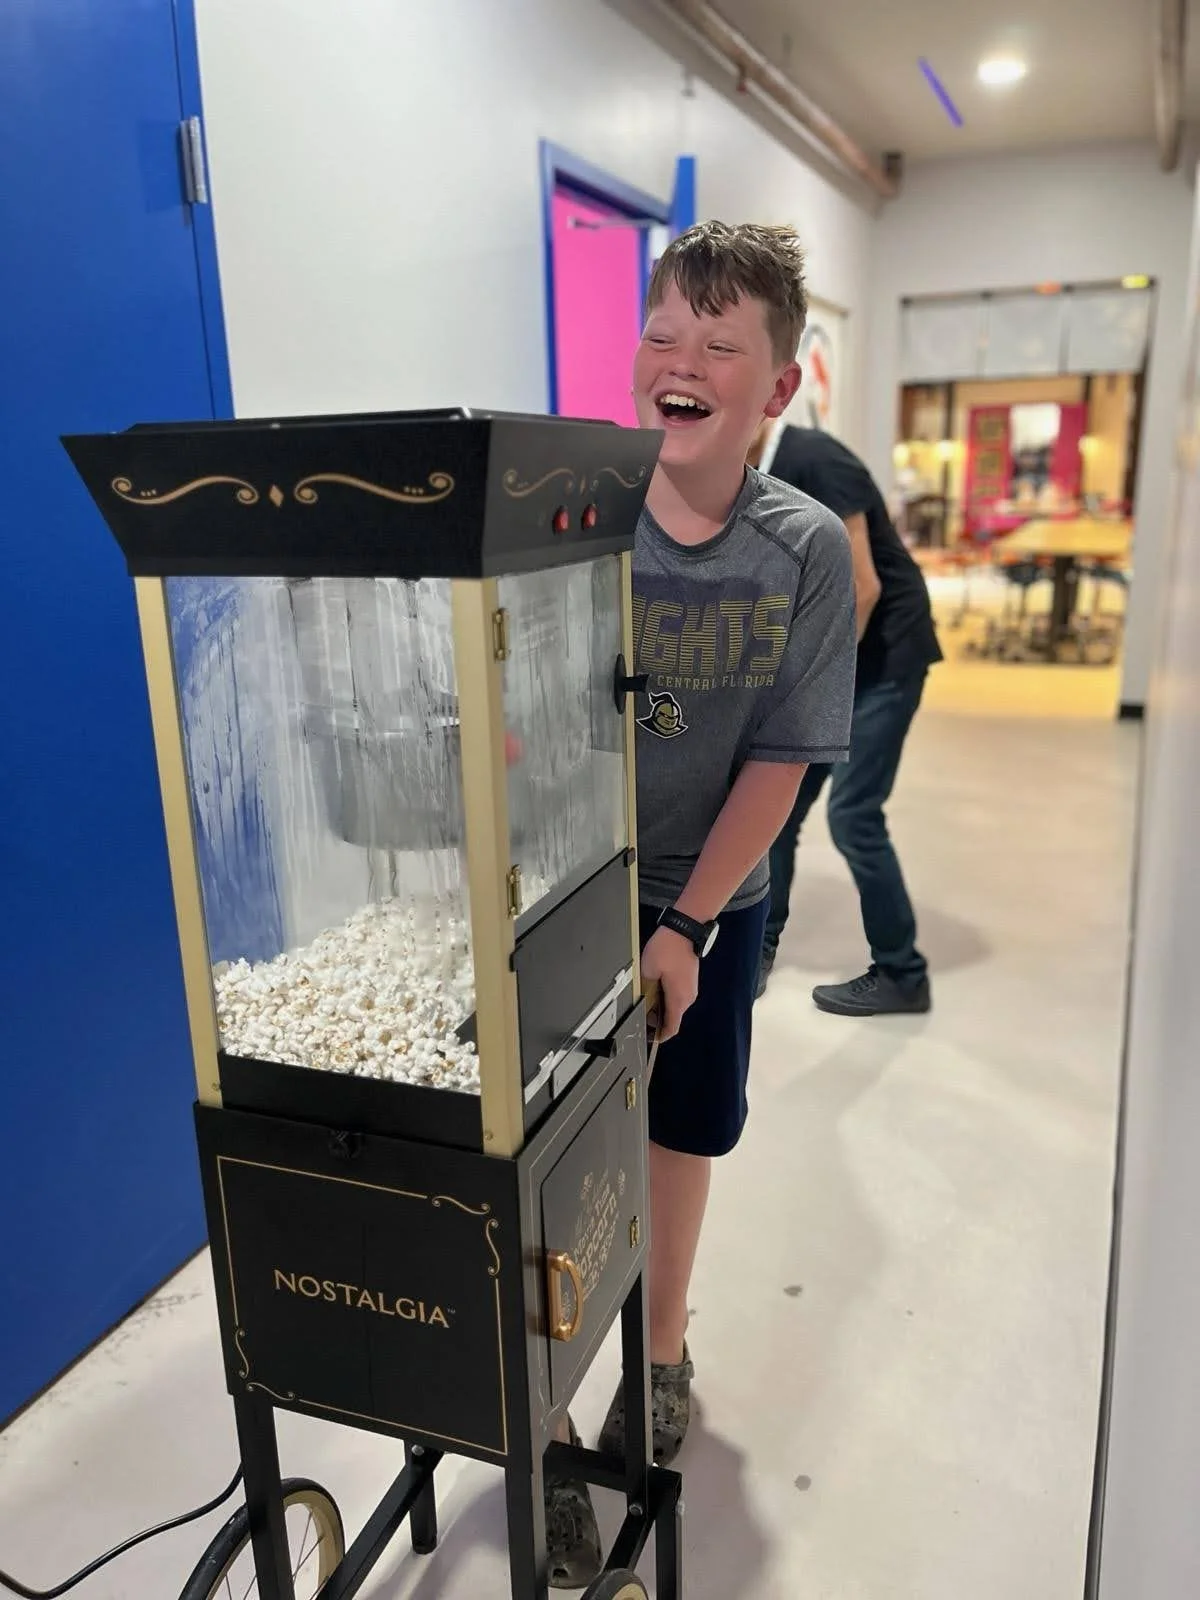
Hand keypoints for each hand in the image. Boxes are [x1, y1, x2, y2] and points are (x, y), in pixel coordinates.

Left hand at [640, 926, 699, 1042]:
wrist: (685, 929)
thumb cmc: (669, 948)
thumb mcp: (648, 971)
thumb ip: (644, 990)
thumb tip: (641, 1002)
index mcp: (679, 999)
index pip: (671, 1028)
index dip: (660, 1036)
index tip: (649, 1037)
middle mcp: (688, 997)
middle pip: (672, 1017)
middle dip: (656, 1020)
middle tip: (640, 1014)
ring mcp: (690, 988)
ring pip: (674, 1005)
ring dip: (660, 1006)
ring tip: (645, 997)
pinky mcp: (688, 979)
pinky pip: (676, 995)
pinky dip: (665, 996)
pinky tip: (654, 986)